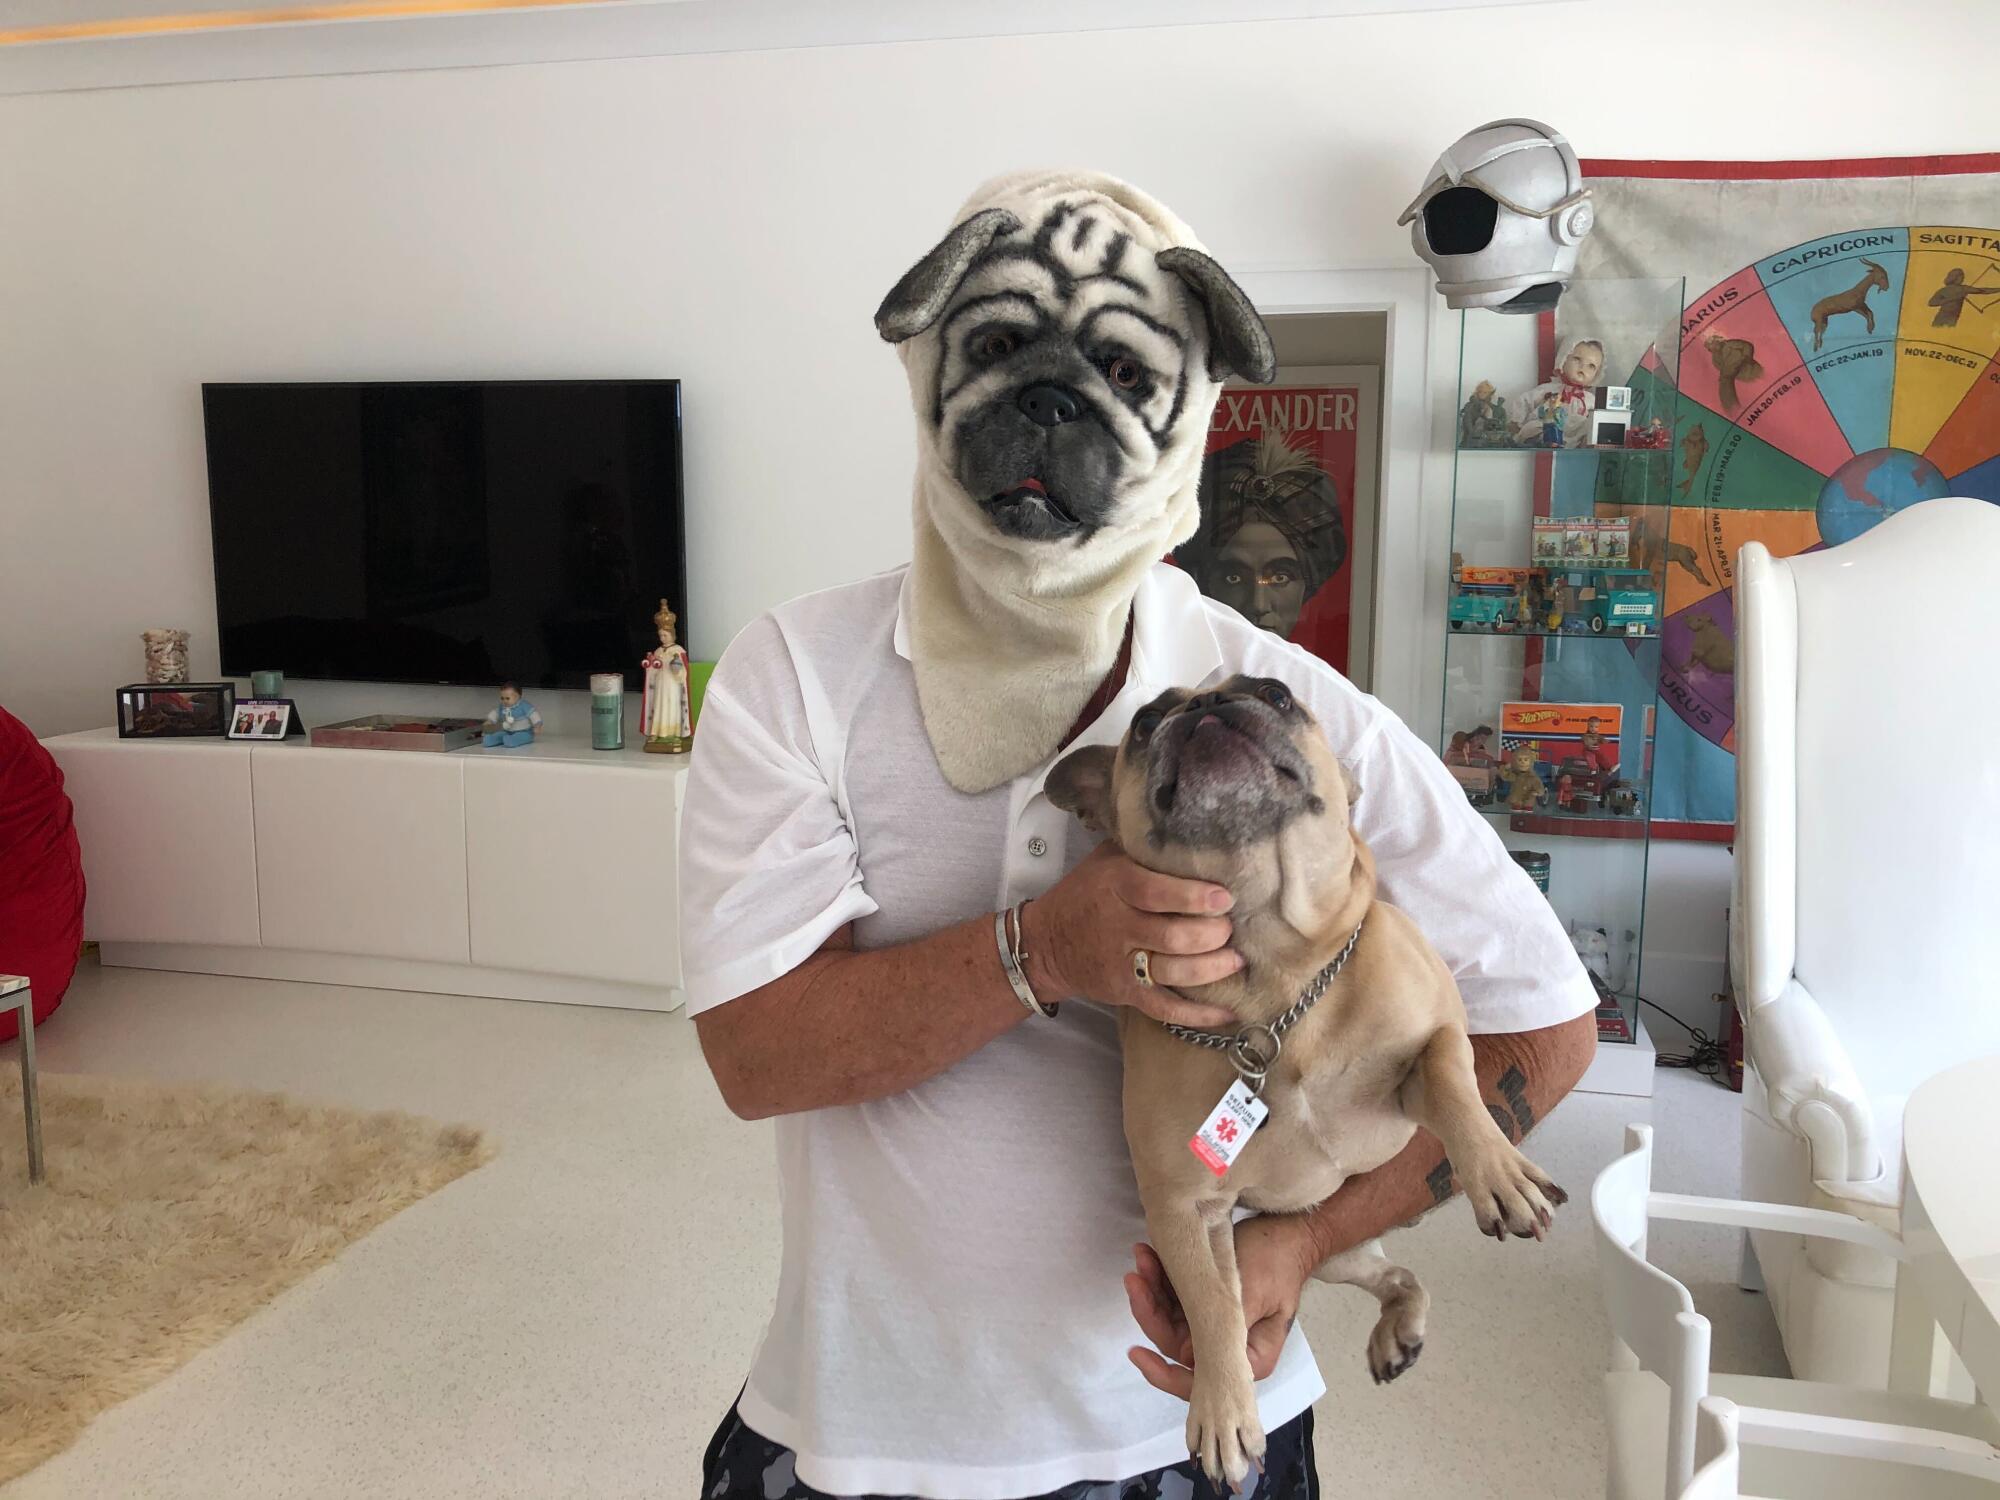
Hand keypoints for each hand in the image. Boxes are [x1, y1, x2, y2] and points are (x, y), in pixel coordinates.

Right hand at [1023, 844, 1239, 1028]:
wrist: (1045, 943)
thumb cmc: (1085, 893)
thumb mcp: (1105, 859)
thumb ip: (1142, 847)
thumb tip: (1194, 832)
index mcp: (1114, 886)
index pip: (1155, 893)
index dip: (1194, 897)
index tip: (1225, 897)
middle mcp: (1117, 926)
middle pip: (1172, 936)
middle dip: (1212, 934)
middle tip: (1231, 928)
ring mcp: (1121, 964)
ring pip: (1174, 972)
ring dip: (1212, 968)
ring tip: (1236, 959)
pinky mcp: (1126, 992)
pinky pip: (1166, 1008)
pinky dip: (1199, 1014)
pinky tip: (1229, 1012)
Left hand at [1123, 1216, 1315, 1397]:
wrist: (1285, 1231)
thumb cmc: (1277, 1262)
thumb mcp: (1256, 1292)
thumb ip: (1226, 1325)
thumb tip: (1188, 1357)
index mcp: (1246, 1357)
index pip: (1200, 1381)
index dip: (1164, 1374)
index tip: (1137, 1353)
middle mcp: (1224, 1347)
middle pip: (1175, 1344)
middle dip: (1151, 1312)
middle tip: (1135, 1279)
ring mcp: (1210, 1325)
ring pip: (1168, 1320)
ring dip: (1151, 1291)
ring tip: (1142, 1258)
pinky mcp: (1201, 1302)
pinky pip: (1172, 1299)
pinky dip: (1158, 1279)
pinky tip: (1149, 1256)